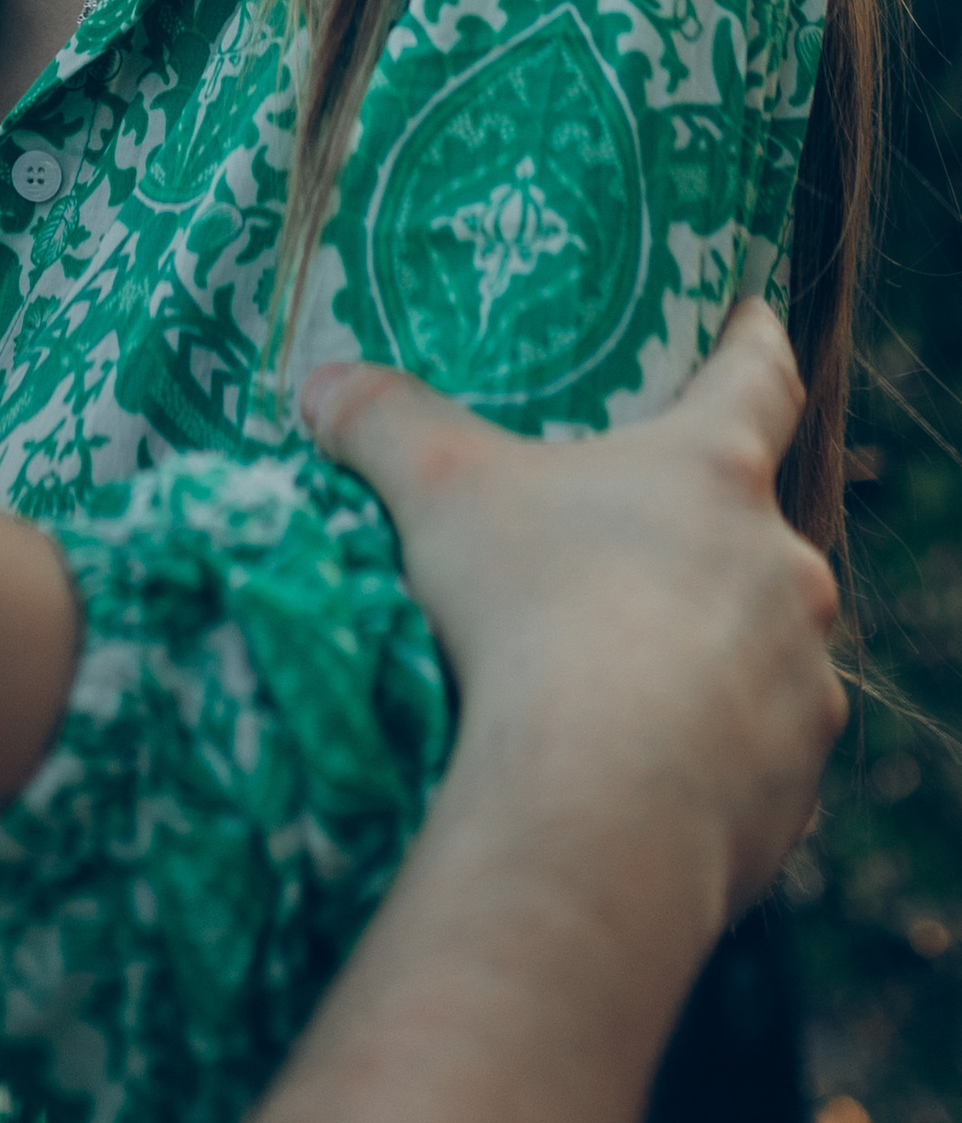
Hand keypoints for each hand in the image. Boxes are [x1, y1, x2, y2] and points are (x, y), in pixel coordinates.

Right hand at [308, 298, 844, 932]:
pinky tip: (640, 773)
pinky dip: (709, 755)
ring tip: (619, 686)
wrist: (602, 805)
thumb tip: (322, 385)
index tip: (749, 316)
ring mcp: (801, 681)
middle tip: (624, 552)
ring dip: (708, 654)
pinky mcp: (795, 784)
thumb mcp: (436, 492)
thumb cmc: (530, 612)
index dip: (751, 341)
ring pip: (760, 649)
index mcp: (714, 472)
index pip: (760, 376)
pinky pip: (756, 755)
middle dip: (698, 536)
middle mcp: (785, 568)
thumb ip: (384, 423)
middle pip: (753, 527)